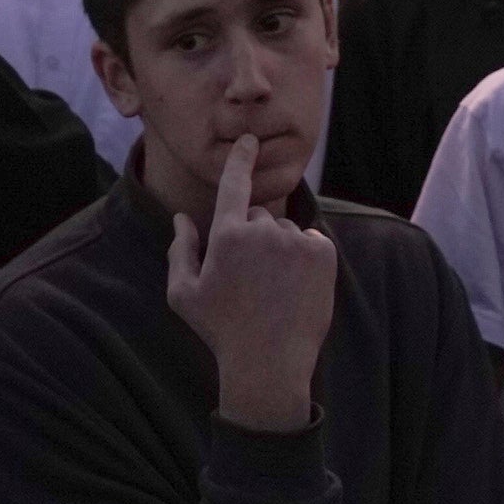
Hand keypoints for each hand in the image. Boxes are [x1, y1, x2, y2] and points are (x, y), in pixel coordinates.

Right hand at [163, 138, 337, 433]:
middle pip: (259, 216)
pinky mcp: (323, 254)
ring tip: (272, 290)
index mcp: (226, 235)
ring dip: (279, 250)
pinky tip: (293, 288)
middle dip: (253, 236)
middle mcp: (263, 230)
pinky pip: (311, 242)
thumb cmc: (221, 330)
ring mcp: (296, 241)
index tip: (250, 140)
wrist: (269, 363)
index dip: (242, 158)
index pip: (234, 183)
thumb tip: (181, 218)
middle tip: (248, 280)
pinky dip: (304, 258)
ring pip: (285, 231)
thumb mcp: (184, 294)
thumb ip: (180, 250)